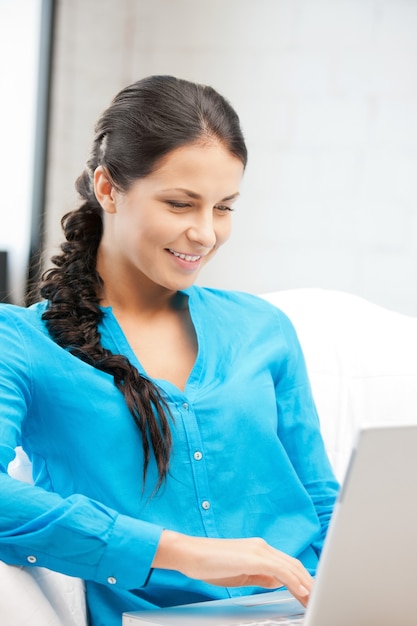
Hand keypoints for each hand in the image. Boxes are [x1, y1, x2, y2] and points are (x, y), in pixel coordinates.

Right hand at [152, 531, 312, 606]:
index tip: (310, 593)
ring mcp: (258, 550)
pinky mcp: (254, 557)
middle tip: (318, 598)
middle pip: (293, 564)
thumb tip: (276, 582)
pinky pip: (280, 569)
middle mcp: (262, 547)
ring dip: (305, 584)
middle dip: (308, 582)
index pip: (287, 564)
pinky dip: (293, 581)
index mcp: (259, 550)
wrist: (191, 554)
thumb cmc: (210, 564)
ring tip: (314, 598)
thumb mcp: (240, 573)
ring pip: (290, 566)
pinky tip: (301, 591)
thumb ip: (259, 576)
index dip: (301, 578)